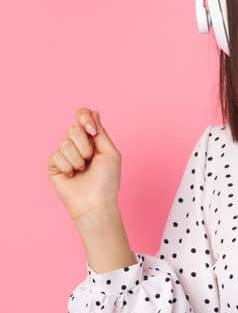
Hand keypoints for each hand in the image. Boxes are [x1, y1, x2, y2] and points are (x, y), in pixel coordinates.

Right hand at [47, 107, 121, 221]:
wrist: (95, 202)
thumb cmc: (107, 180)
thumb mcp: (110, 153)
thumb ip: (100, 132)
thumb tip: (93, 111)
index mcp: (92, 139)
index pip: (83, 117)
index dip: (84, 118)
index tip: (91, 130)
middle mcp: (77, 145)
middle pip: (73, 129)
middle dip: (85, 146)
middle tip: (91, 160)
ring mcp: (64, 154)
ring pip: (65, 143)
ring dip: (78, 160)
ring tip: (83, 171)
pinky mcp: (54, 165)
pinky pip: (56, 156)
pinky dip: (68, 167)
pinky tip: (72, 176)